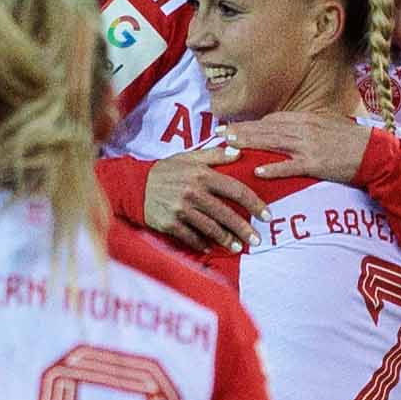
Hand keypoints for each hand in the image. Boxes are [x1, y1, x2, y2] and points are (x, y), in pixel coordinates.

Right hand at [142, 143, 262, 250]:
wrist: (134, 185)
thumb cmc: (165, 170)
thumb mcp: (188, 156)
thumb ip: (214, 155)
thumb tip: (237, 151)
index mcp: (201, 175)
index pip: (235, 190)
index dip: (254, 203)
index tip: (266, 215)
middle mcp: (193, 192)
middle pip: (226, 214)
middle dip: (244, 229)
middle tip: (257, 240)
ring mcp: (181, 210)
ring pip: (210, 229)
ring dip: (226, 240)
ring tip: (238, 248)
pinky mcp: (170, 224)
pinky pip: (191, 237)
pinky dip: (202, 244)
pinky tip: (211, 248)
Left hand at [227, 112, 374, 184]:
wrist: (374, 153)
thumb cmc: (351, 141)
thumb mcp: (327, 126)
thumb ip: (306, 127)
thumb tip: (286, 129)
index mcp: (306, 119)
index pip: (272, 120)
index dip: (250, 124)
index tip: (233, 127)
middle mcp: (304, 129)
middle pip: (266, 129)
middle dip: (241, 131)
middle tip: (219, 134)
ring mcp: (309, 146)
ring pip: (272, 143)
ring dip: (249, 144)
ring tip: (229, 147)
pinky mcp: (315, 163)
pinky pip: (290, 166)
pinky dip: (273, 168)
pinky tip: (257, 171)